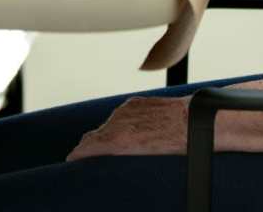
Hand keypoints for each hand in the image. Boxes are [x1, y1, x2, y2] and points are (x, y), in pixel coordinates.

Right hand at [65, 96, 189, 160]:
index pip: (87, 146)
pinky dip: (116, 123)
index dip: (78, 154)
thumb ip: (117, 152)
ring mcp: (125, 110)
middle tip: (83, 157)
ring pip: (106, 124)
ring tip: (103, 146)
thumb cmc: (170, 145)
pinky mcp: (134, 102)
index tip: (72, 160)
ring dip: (104, 134)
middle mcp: (118, 121)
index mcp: (118, 139)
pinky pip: (118, 115)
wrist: (190, 121)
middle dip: (88, 147)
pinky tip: (121, 131)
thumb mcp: (140, 157)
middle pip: (93, 135)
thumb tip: (105, 155)